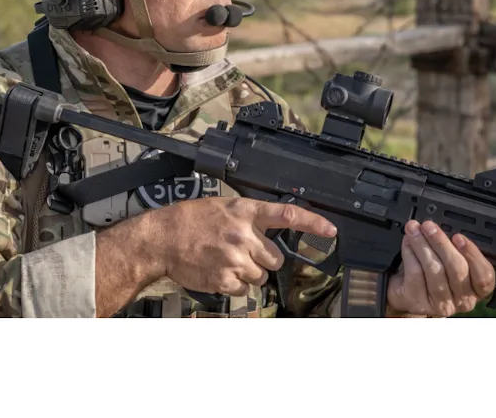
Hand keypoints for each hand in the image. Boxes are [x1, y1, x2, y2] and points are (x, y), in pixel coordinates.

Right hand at [153, 197, 336, 296]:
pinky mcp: (226, 279)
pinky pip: (245, 289)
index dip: (313, 223)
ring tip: (226, 260)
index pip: (287, 214)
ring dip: (249, 272)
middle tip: (242, 251)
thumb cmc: (191, 220)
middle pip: (276, 258)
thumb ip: (249, 218)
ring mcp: (236, 258)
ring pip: (261, 276)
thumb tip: (269, 232)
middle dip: (263, 258)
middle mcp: (245, 235)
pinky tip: (219, 271)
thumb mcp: (224, 206)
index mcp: (246, 212)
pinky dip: (234, 284)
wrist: (164, 238)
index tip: (331, 230)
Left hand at [386, 220, 495, 316]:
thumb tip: (445, 225)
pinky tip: (407, 242)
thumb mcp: (449, 260)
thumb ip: (455, 248)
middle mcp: (463, 300)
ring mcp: (441, 304)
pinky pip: (416, 273)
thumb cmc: (431, 273)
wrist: (406, 292)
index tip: (458, 236)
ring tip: (414, 229)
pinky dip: (410, 253)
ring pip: (435, 270)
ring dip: (422, 244)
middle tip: (429, 225)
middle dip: (441, 242)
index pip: (485, 275)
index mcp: (477, 288)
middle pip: (457, 268)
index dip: (473, 254)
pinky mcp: (420, 302)